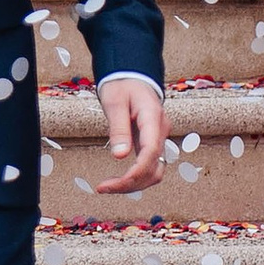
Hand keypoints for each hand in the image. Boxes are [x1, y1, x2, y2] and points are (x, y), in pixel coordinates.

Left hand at [90, 74, 166, 194]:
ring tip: (107, 187)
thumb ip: (119, 129)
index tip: (116, 183)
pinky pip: (148, 166)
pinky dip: (135, 177)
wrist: (132, 76)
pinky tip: (117, 181)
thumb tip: (120, 156)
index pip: (151, 152)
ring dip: (133, 184)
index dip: (136, 172)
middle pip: (154, 169)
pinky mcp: (152, 143)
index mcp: (153, 118)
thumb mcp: (114, 102)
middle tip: (103, 188)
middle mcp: (160, 131)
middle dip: (131, 184)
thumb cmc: (122, 85)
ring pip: (154, 172)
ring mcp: (158, 139)